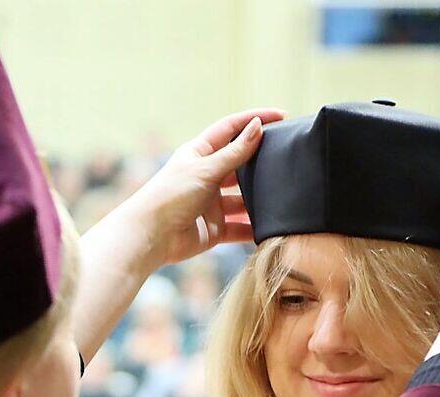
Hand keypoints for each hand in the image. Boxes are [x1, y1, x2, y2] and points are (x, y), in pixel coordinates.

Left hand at [121, 108, 285, 267]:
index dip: (254, 120)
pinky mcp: (215, 228)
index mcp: (200, 154)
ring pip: (243, 198)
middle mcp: (206, 176)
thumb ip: (235, 152)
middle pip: (240, 164)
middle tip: (288, 157)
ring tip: (283, 193)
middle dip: (261, 161)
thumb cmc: (171, 196)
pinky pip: (240, 227)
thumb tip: (257, 126)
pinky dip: (253, 227)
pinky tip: (272, 225)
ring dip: (260, 198)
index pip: (231, 129)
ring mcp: (211, 203)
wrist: (150, 237)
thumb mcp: (205, 169)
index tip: (281, 116)